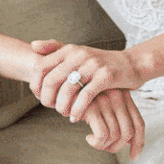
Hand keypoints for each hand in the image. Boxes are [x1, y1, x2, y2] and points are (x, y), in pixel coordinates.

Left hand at [29, 40, 144, 159]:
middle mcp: (79, 54)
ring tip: (64, 114)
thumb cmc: (100, 63)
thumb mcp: (77, 52)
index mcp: (69, 49)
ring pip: (67, 90)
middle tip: (51, 108)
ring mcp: (93, 65)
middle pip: (51, 81)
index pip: (40, 67)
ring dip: (62, 107)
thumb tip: (32, 45)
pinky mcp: (106, 76)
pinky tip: (76, 117)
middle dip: (47, 99)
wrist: (131, 64)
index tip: (40, 97)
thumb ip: (55, 48)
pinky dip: (77, 110)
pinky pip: (85, 96)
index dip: (36, 85)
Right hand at [82, 89, 144, 160]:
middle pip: (128, 133)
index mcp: (124, 96)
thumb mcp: (103, 103)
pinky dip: (96, 143)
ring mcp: (106, 101)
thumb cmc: (82, 98)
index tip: (134, 157)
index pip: (139, 124)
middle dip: (117, 147)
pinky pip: (102, 135)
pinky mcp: (92, 107)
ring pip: (115, 136)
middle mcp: (118, 97)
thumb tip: (130, 143)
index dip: (139, 144)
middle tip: (104, 147)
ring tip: (94, 141)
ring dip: (104, 145)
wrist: (61, 85)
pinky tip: (88, 138)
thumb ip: (117, 116)